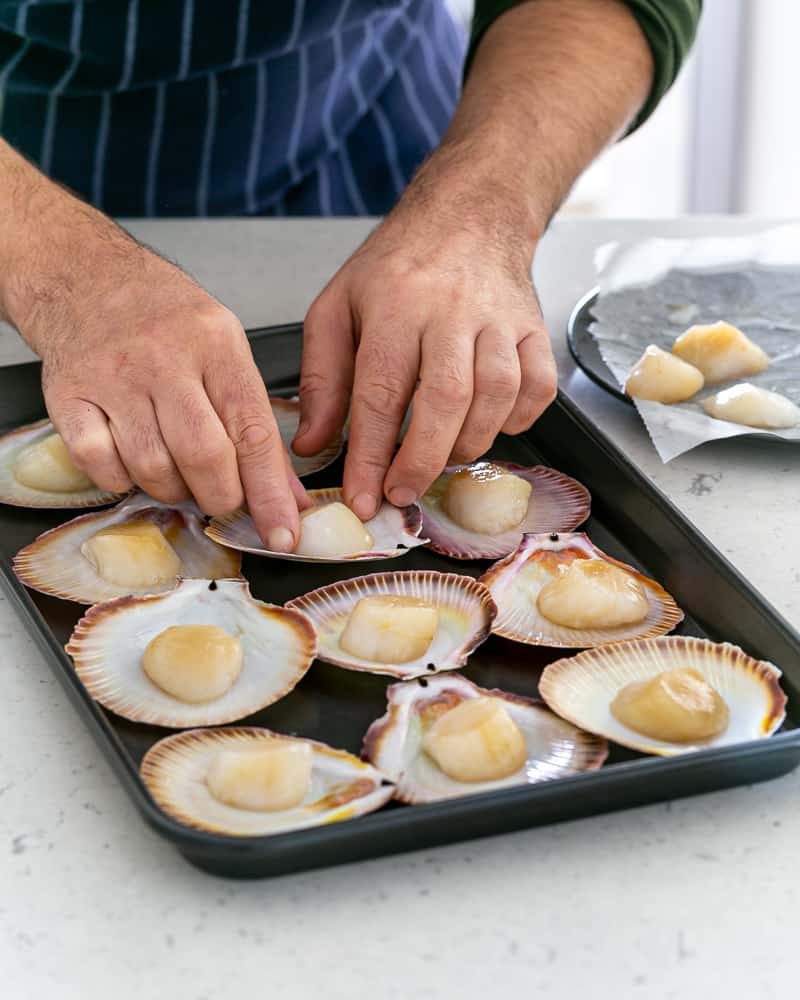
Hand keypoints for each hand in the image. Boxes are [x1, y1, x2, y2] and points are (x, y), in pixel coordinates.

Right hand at [7, 197, 305, 549]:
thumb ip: (257, 424)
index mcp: (216, 344)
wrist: (86, 278)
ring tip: (177, 472)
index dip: (271, 493)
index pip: (253, 431)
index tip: (283, 534)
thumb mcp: (226, 351)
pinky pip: (100, 465)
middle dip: (220, 496)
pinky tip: (131, 460)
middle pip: (204, 456)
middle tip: (222, 498)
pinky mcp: (68, 396)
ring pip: (152, 468)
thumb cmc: (165, 318)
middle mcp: (164, 358)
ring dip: (173, 490)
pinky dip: (122, 480)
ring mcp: (113, 377)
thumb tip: (289, 497)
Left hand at [293, 151, 556, 519]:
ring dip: (468, 443)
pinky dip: (518, 421)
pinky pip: (538, 388)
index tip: (365, 497)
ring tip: (441, 457)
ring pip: (496, 397)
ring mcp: (499, 319)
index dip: (372, 454)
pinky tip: (489, 425)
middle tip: (402, 493)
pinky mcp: (533, 329)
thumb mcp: (337, 307)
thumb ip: (322, 378)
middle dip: (423, 461)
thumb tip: (314, 443)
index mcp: (394, 303)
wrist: (468, 215)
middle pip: (445, 400)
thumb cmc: (398, 266)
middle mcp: (451, 310)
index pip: (381, 392)